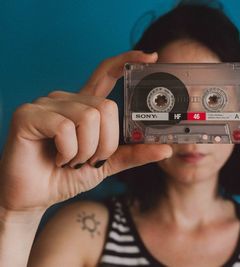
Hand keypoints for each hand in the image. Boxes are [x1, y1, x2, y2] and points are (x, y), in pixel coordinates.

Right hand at [0, 51, 171, 211]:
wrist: (35, 197)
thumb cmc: (67, 176)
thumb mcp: (108, 165)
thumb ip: (133, 154)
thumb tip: (165, 148)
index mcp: (85, 106)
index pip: (107, 74)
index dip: (127, 61)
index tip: (151, 57)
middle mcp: (66, 99)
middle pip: (107, 107)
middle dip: (105, 143)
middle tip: (90, 160)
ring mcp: (46, 104)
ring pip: (89, 117)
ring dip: (87, 150)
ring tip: (71, 161)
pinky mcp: (28, 114)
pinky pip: (65, 128)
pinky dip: (69, 152)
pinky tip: (57, 159)